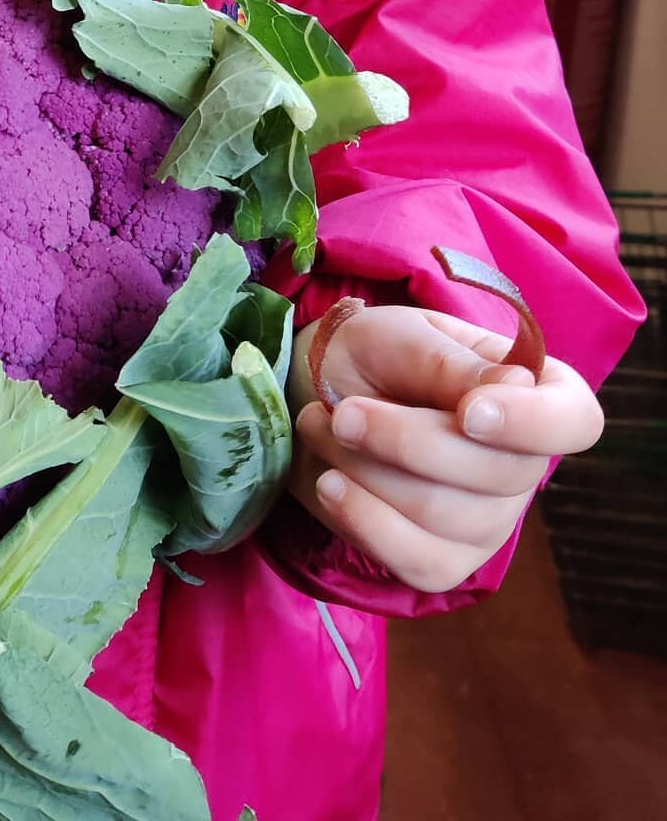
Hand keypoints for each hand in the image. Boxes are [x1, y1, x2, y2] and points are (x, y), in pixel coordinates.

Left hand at [287, 304, 602, 593]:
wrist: (323, 392)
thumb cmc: (377, 355)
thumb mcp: (403, 335)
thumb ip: (448, 362)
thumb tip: (513, 386)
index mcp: (534, 393)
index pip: (573, 420)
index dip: (531, 423)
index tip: (469, 412)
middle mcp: (525, 465)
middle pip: (498, 475)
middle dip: (404, 441)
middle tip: (342, 411)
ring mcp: (490, 522)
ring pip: (443, 516)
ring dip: (366, 470)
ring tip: (323, 428)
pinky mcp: (446, 561)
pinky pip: (417, 561)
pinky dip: (363, 520)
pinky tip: (329, 484)